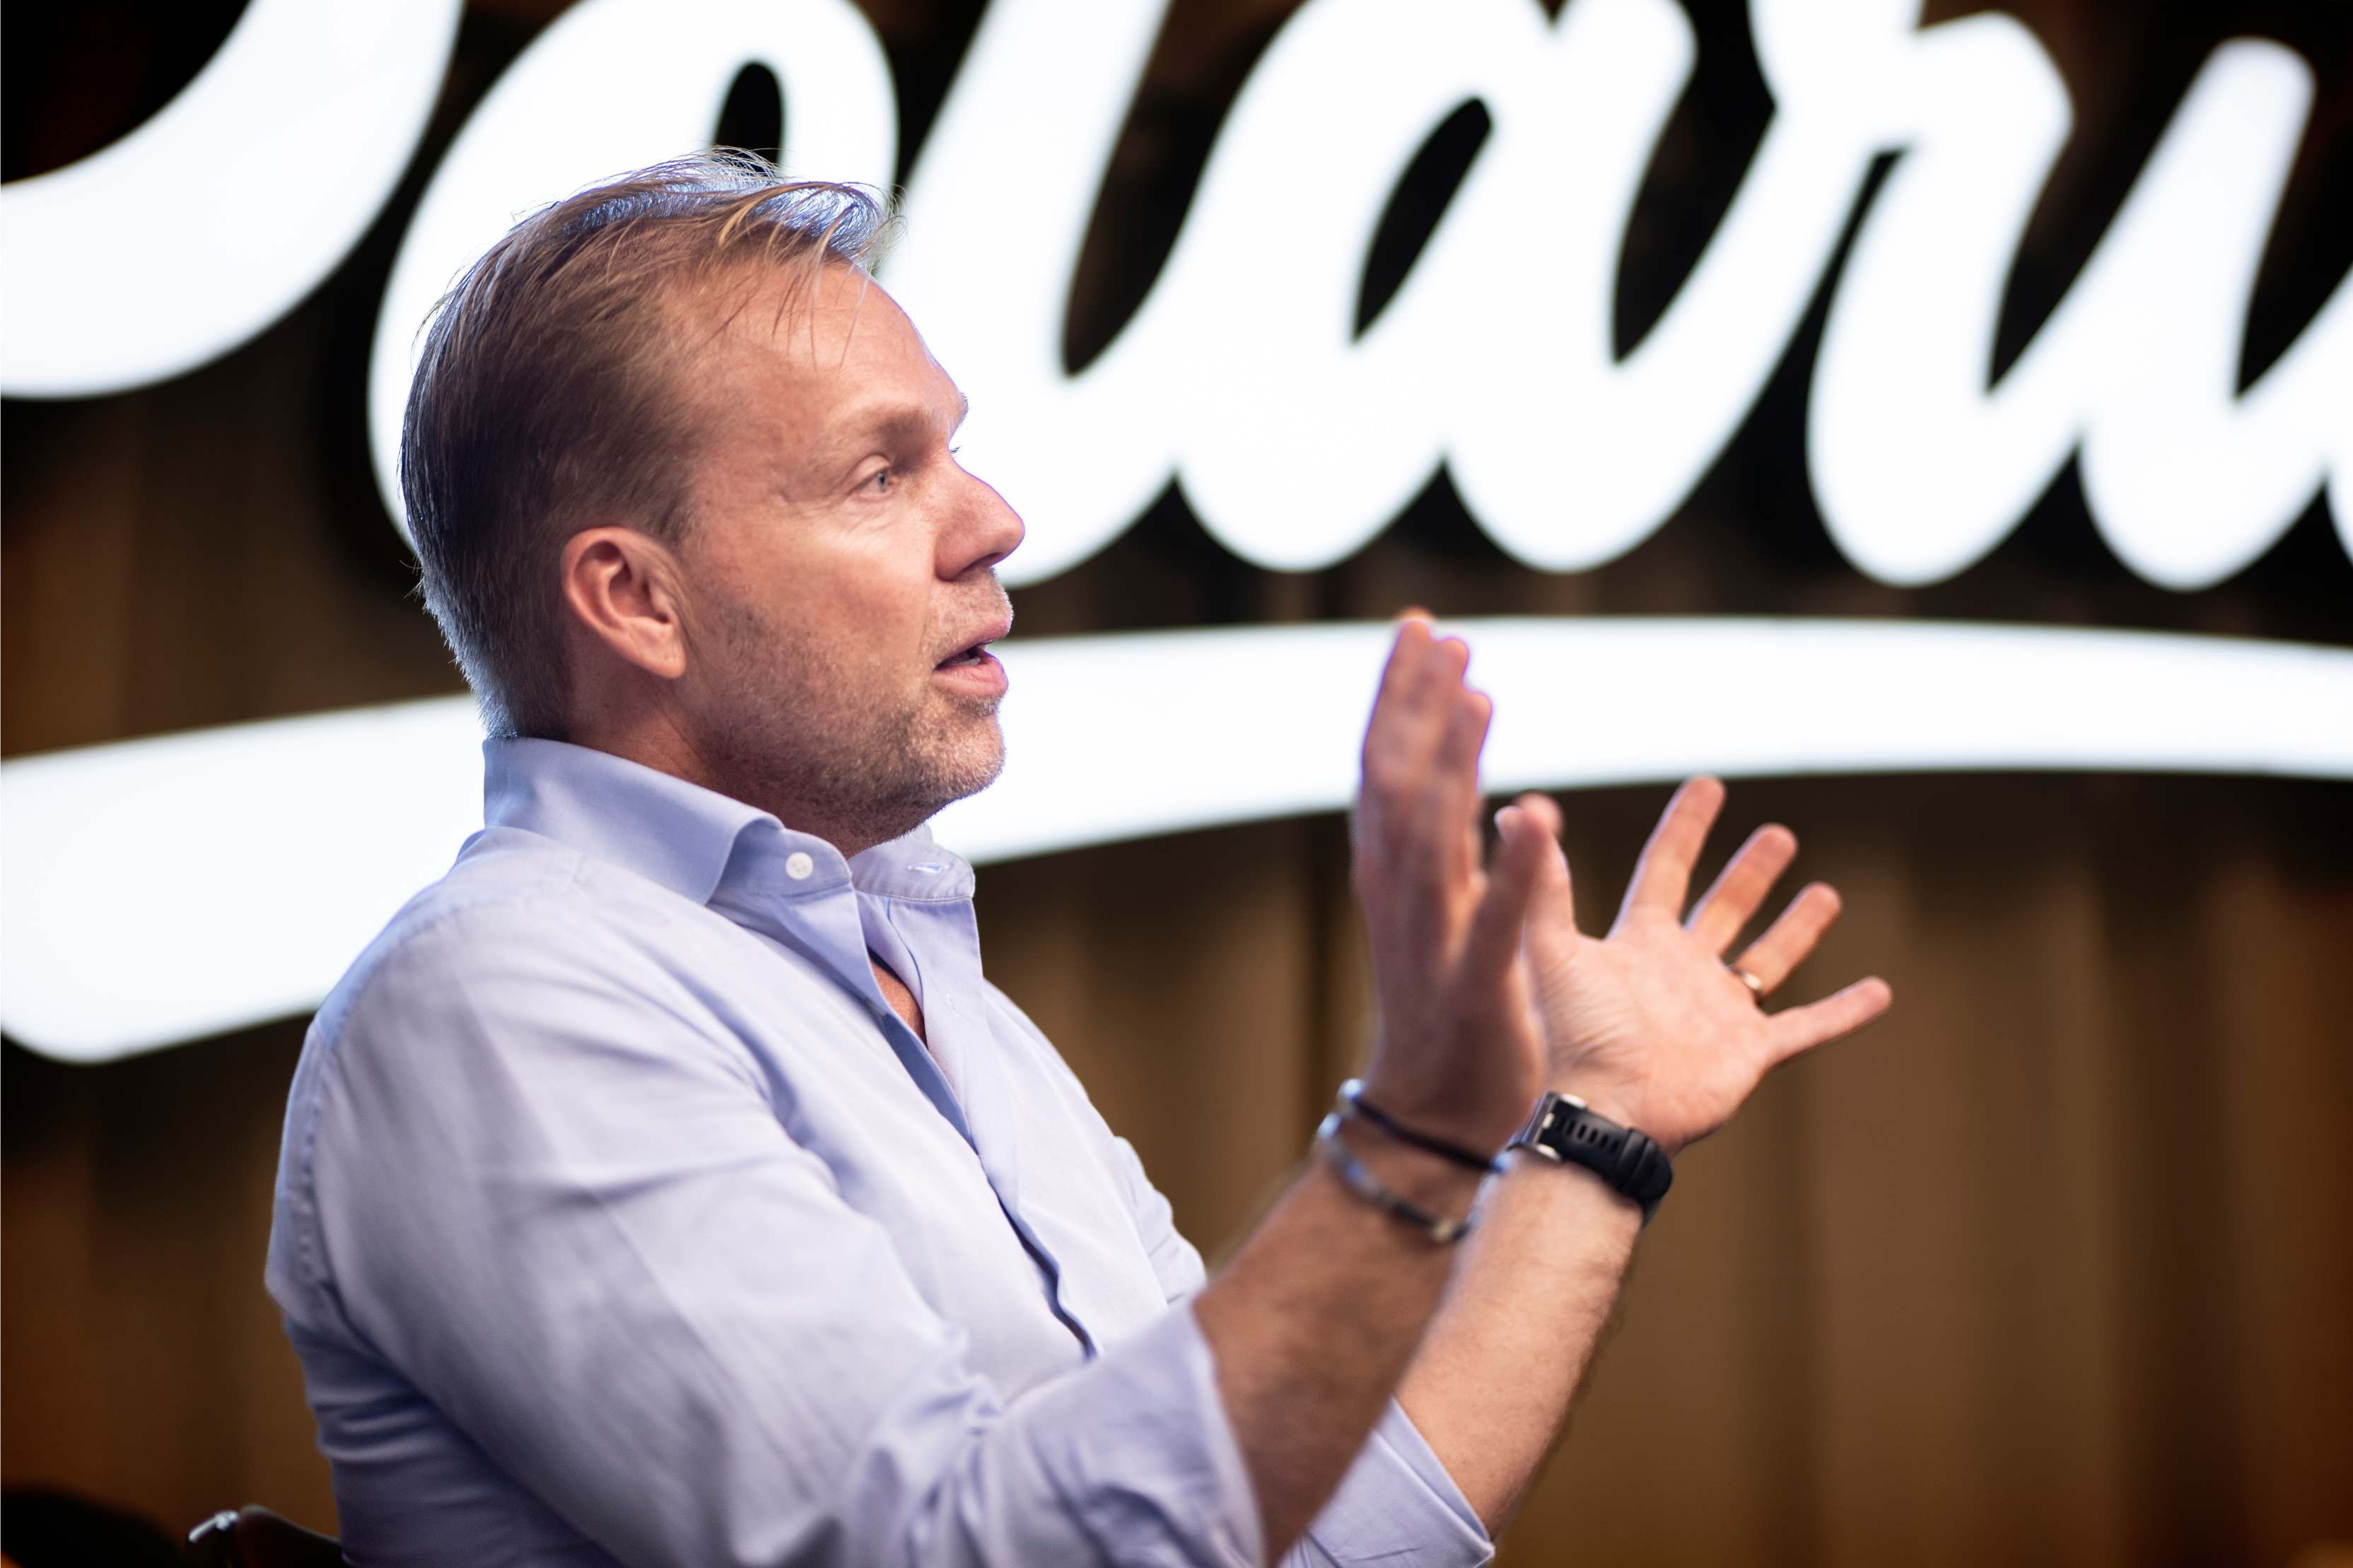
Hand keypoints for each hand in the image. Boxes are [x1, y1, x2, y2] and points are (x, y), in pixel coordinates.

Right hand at [1350, 619, 1554, 1151]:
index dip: (1401, 694)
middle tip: (1439, 634)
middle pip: (1396, 781)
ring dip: (1452, 762)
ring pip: (1432, 835)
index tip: (1423, 627)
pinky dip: (1511, 866)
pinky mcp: (1474, 985)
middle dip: (1416, 703)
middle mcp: (1399, 894)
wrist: (1433, 1114)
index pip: (1387, 762)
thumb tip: (1450, 764)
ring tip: (1474, 693)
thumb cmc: (1443, 1005)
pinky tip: (1532, 813)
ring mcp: (1431, 939)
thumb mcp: (1437, 906)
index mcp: (1392, 870)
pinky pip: (1493, 919)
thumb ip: (1441, 837)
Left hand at [1519, 778, 1891, 1154]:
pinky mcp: (1752, 1053)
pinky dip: (1845, 1011)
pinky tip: (1881, 991)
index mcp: (1639, 943)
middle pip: (1723, 908)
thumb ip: (1544, 883)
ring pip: (1767, 959)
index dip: (1686, 828)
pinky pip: (1809, 1027)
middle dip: (1750, 872)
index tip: (1709, 785)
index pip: (1667, 869)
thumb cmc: (1579, 1035)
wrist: (1609, 1113)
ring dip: (1797, 927)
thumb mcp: (1554, 948)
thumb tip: (1520, 807)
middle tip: (1778, 833)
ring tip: (1826, 892)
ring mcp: (1720, 1013)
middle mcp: (1682, 972)